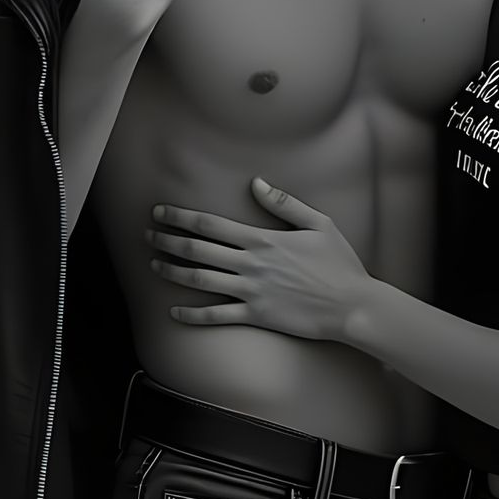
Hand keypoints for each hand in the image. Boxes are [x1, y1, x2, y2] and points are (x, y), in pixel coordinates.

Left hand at [147, 179, 375, 341]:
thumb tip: (255, 182)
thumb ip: (284, 203)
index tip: (160, 212)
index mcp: (263, 239)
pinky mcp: (256, 316)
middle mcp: (251, 264)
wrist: (351, 305)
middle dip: (168, 241)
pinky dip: (192, 315)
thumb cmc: (338, 263)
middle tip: (148, 236)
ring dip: (173, 272)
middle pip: (198, 249)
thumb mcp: (319, 223)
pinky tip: (174, 311)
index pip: (211, 224)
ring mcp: (252, 291)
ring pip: (201, 280)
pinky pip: (217, 316)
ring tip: (154, 265)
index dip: (181, 217)